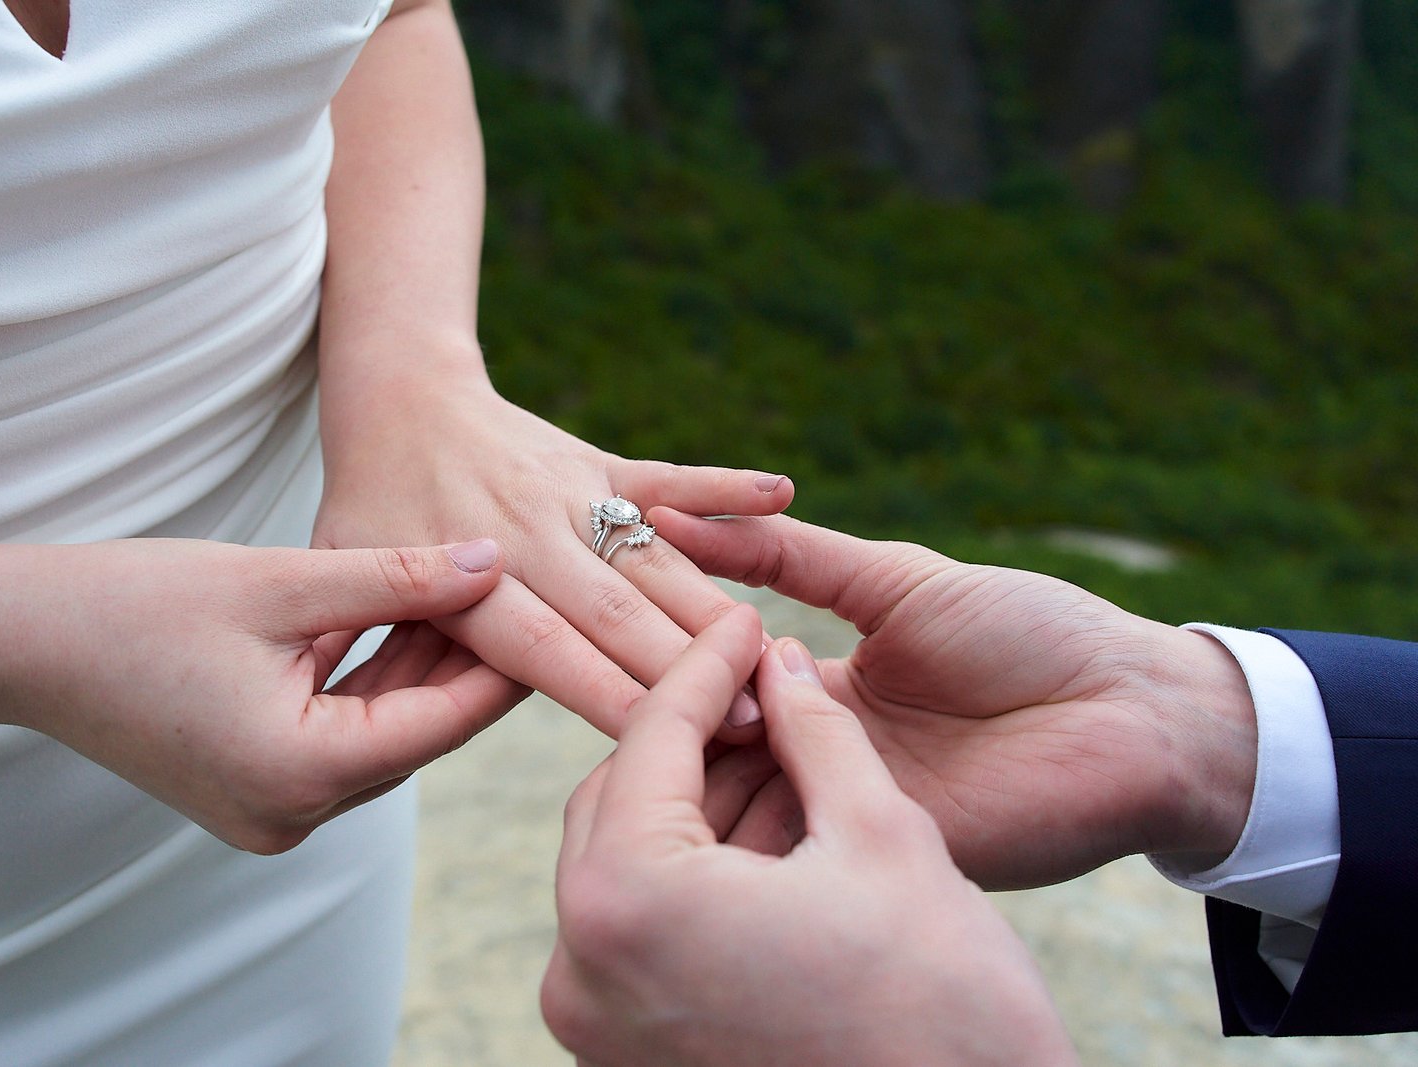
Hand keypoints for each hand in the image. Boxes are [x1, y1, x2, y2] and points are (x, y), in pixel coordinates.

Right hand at [0, 538, 524, 853]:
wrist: (14, 640)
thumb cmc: (131, 606)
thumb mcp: (281, 582)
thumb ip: (397, 576)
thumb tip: (494, 563)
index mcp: (304, 773)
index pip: (444, 717)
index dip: (506, 656)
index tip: (555, 603)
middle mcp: (294, 813)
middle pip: (418, 726)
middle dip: (466, 654)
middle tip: (525, 587)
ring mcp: (271, 808)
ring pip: (382, 727)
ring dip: (419, 663)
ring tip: (472, 588)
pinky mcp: (254, 787)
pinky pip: (340, 732)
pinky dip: (369, 679)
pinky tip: (406, 617)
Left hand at [311, 371, 794, 735]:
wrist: (399, 399)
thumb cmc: (369, 511)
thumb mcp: (346, 578)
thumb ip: (385, 649)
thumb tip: (399, 730)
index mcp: (464, 576)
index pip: (539, 645)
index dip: (600, 689)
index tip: (660, 733)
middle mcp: (526, 532)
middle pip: (613, 608)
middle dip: (681, 667)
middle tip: (748, 721)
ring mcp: (570, 492)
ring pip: (653, 558)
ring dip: (713, 607)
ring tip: (771, 657)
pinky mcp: (599, 463)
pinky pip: (668, 478)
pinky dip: (723, 487)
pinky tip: (781, 494)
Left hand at [542, 606, 1075, 1066]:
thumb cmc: (942, 1006)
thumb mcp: (881, 836)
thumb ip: (815, 730)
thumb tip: (778, 662)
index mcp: (626, 903)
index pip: (652, 741)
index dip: (708, 665)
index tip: (746, 622)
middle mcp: (582, 970)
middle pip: (622, 802)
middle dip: (697, 735)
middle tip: (764, 683)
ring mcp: (599, 1026)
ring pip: (633, 864)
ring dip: (704, 802)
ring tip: (783, 749)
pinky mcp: (630, 1057)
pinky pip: (647, 930)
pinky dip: (701, 873)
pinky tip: (773, 829)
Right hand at [649, 510, 1259, 888]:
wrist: (1136, 707)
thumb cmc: (1031, 630)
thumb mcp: (897, 579)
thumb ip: (793, 560)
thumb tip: (677, 515)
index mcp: (822, 691)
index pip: (717, 691)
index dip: (664, 672)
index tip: (596, 636)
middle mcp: (825, 758)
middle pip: (718, 758)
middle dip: (664, 738)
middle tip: (596, 704)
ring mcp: (853, 814)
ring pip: (745, 813)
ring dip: (693, 790)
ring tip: (629, 760)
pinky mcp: (886, 859)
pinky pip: (802, 851)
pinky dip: (748, 836)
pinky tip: (696, 815)